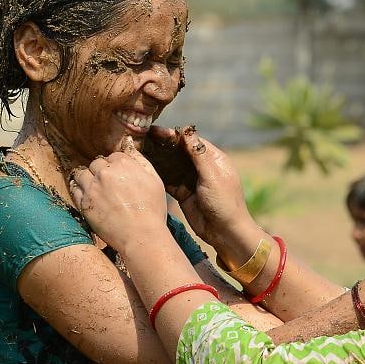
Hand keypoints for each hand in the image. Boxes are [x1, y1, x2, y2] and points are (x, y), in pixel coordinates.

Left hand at [70, 141, 168, 251]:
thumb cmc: (153, 209)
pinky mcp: (84, 203)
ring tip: (96, 189)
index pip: (114, 156)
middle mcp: (105, 172)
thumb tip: (127, 143)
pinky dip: (79, 190)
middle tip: (109, 185)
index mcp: (124, 164)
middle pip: (96, 163)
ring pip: (82, 174)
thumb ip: (140, 160)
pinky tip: (87, 196)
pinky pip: (75, 189)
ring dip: (88, 178)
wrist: (142, 235)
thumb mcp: (155, 180)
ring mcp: (92, 187)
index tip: (121, 177)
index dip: (117, 167)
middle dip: (102, 171)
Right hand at [153, 126, 257, 247]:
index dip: (174, 135)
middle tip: (142, 138)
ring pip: (172, 165)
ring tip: (139, 151)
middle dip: (162, 145)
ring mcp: (192, 180)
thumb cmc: (224, 203)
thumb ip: (199, 155)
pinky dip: (158, 175)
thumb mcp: (213, 176)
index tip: (156, 131)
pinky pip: (169, 180)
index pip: (191, 141)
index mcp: (214, 159)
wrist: (225, 232)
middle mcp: (203, 167)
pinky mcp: (184, 193)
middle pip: (179, 151)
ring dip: (158, 159)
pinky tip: (144, 168)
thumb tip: (187, 130)